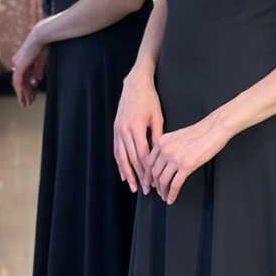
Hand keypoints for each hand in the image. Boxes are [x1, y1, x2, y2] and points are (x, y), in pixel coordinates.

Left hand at [11, 31, 47, 107]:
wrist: (42, 37)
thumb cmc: (44, 46)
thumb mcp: (42, 61)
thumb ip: (39, 70)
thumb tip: (37, 79)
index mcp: (23, 61)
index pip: (25, 77)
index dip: (29, 88)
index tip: (33, 96)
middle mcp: (18, 63)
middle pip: (21, 82)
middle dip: (25, 94)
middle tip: (28, 104)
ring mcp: (18, 64)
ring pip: (18, 84)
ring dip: (22, 95)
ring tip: (25, 104)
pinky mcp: (20, 66)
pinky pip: (18, 82)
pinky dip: (20, 91)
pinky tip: (23, 98)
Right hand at [114, 65, 163, 193]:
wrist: (134, 85)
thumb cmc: (149, 100)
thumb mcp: (157, 117)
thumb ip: (157, 137)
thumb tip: (160, 156)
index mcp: (136, 128)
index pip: (142, 155)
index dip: (148, 170)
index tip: (154, 181)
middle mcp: (124, 131)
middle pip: (132, 159)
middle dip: (139, 176)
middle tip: (146, 190)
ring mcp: (118, 131)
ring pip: (122, 158)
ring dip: (128, 174)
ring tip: (133, 187)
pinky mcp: (115, 130)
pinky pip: (117, 151)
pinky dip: (120, 164)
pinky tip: (123, 174)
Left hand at [147, 113, 229, 204]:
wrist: (214, 129)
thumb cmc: (200, 132)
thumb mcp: (177, 136)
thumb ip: (167, 147)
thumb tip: (163, 161)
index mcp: (162, 141)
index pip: (149, 162)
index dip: (148, 175)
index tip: (149, 182)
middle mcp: (165, 149)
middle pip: (154, 172)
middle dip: (155, 185)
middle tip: (157, 191)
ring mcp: (175, 158)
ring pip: (163, 180)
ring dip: (162, 191)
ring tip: (165, 196)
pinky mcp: (186, 165)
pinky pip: (175, 184)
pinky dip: (172, 194)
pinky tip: (172, 198)